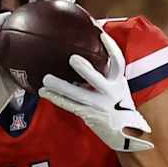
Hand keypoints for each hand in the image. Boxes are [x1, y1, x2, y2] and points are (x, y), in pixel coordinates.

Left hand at [38, 33, 153, 151]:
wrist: (123, 132)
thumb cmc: (118, 104)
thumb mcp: (119, 87)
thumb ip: (106, 73)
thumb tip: (86, 51)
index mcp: (118, 82)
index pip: (118, 62)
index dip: (111, 48)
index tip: (101, 34)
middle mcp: (110, 93)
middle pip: (96, 79)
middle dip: (85, 70)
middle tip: (72, 59)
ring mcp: (98, 105)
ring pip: (77, 94)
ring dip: (60, 87)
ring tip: (46, 79)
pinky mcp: (88, 115)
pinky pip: (69, 105)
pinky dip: (56, 98)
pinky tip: (44, 92)